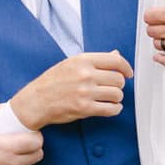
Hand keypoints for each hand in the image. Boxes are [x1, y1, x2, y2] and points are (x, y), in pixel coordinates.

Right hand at [0, 101, 43, 164]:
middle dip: (35, 146)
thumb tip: (3, 107)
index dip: (36, 135)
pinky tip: (5, 161)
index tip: (29, 132)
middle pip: (38, 155)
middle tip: (25, 140)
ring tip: (14, 151)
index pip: (37, 142)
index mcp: (7, 147)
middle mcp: (12, 163)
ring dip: (26, 157)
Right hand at [11, 51, 134, 128]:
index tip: (128, 73)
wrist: (36, 101)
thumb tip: (116, 55)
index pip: (115, 61)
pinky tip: (110, 107)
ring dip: (116, 98)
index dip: (126, 68)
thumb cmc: (52, 82)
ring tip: (109, 99)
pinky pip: (111, 109)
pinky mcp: (84, 108)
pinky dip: (114, 109)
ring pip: (117, 94)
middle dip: (119, 85)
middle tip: (112, 88)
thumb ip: (95, 61)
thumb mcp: (72, 64)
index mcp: (83, 60)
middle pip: (118, 79)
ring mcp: (85, 92)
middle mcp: (85, 74)